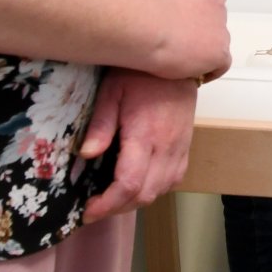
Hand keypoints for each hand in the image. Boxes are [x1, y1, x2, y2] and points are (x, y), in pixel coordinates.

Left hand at [78, 68, 199, 222]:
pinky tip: (140, 184)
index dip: (107, 205)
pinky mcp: (186, 145)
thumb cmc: (140, 74)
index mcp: (145, 135)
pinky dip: (156, 190)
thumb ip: (101, 124)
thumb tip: (86, 155)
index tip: (88, 211)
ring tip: (114, 198)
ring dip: (136, 201)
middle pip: (145, 194)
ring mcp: (180, 147)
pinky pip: (174, 179)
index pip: (129, 184)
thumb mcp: (113, 91)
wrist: (180, 59)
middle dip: (117, 208)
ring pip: (161, 190)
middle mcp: (166, 146)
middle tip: (95, 206)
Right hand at [138, 0, 230, 82]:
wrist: (142, 22)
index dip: (197, 22)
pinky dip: (209, 72)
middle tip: (180, 48)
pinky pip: (221, 65)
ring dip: (202, 54)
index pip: (210, 7)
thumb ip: (172, 1)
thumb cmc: (141, 6)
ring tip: (181, 63)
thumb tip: (163, 12)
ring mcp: (221, 30)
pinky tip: (192, 76)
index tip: (184, 31)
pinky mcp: (218, 52)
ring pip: (217, 46)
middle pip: (214, 26)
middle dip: (200, 37)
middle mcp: (219, 7)